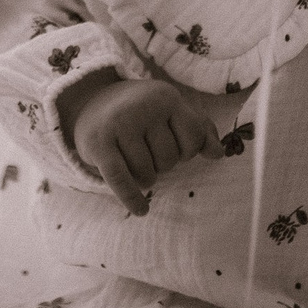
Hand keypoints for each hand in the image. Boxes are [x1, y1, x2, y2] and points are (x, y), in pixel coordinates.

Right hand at [61, 76, 223, 214]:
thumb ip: (199, 130)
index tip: (174, 146)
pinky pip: (121, 180)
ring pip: (148, 175)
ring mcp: (119, 123)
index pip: (194, 139)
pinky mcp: (98, 143)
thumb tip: (218, 154)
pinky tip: (141, 210)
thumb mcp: (171, 112)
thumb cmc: (141, 114)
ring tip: (133, 161)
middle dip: (161, 163)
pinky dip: (132, 199)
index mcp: (165, 96)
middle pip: (170, 160)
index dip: (187, 151)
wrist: (90, 102)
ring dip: (144, 177)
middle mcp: (143, 106)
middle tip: (146, 150)